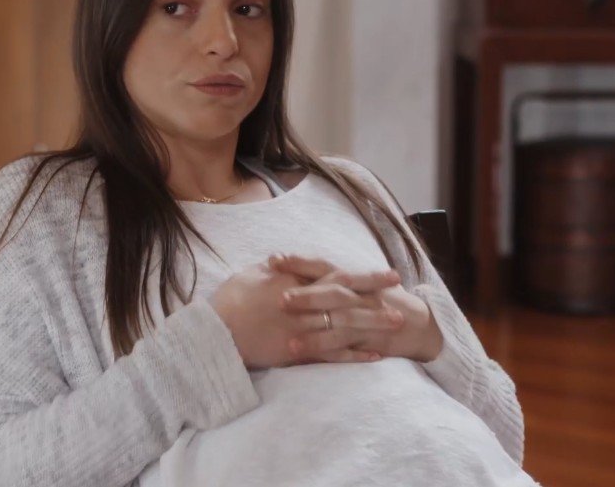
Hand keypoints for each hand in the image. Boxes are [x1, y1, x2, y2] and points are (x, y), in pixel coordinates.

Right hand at [210, 262, 403, 368]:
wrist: (214, 333)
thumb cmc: (228, 301)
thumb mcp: (249, 275)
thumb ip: (273, 268)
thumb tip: (285, 260)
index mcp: (290, 281)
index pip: (333, 275)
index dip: (362, 275)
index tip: (386, 274)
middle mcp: (300, 303)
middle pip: (344, 296)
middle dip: (374, 293)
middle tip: (401, 292)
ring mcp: (300, 328)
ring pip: (343, 324)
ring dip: (372, 323)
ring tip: (397, 323)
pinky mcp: (296, 351)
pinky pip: (330, 353)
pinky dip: (352, 354)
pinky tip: (374, 355)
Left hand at [272, 255, 443, 362]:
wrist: (415, 322)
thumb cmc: (374, 298)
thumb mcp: (350, 283)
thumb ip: (321, 277)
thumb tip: (279, 268)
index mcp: (349, 279)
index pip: (323, 265)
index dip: (299, 262)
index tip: (273, 260)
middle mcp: (358, 296)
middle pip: (332, 293)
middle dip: (307, 297)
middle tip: (280, 300)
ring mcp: (367, 320)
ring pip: (340, 326)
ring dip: (316, 335)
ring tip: (290, 344)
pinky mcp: (371, 342)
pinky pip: (350, 351)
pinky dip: (334, 355)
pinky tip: (315, 361)